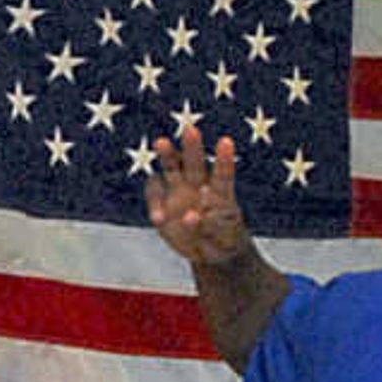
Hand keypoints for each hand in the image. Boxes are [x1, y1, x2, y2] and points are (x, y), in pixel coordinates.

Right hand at [146, 123, 250, 266]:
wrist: (210, 251)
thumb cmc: (224, 238)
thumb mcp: (224, 235)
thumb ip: (209, 225)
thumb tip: (190, 215)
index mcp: (219, 190)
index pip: (222, 173)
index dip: (224, 159)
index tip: (226, 142)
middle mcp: (198, 184)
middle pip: (195, 162)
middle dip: (193, 146)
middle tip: (191, 130)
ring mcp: (178, 192)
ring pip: (172, 168)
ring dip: (168, 154)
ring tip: (162, 141)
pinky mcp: (162, 204)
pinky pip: (155, 194)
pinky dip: (155, 203)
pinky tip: (160, 219)